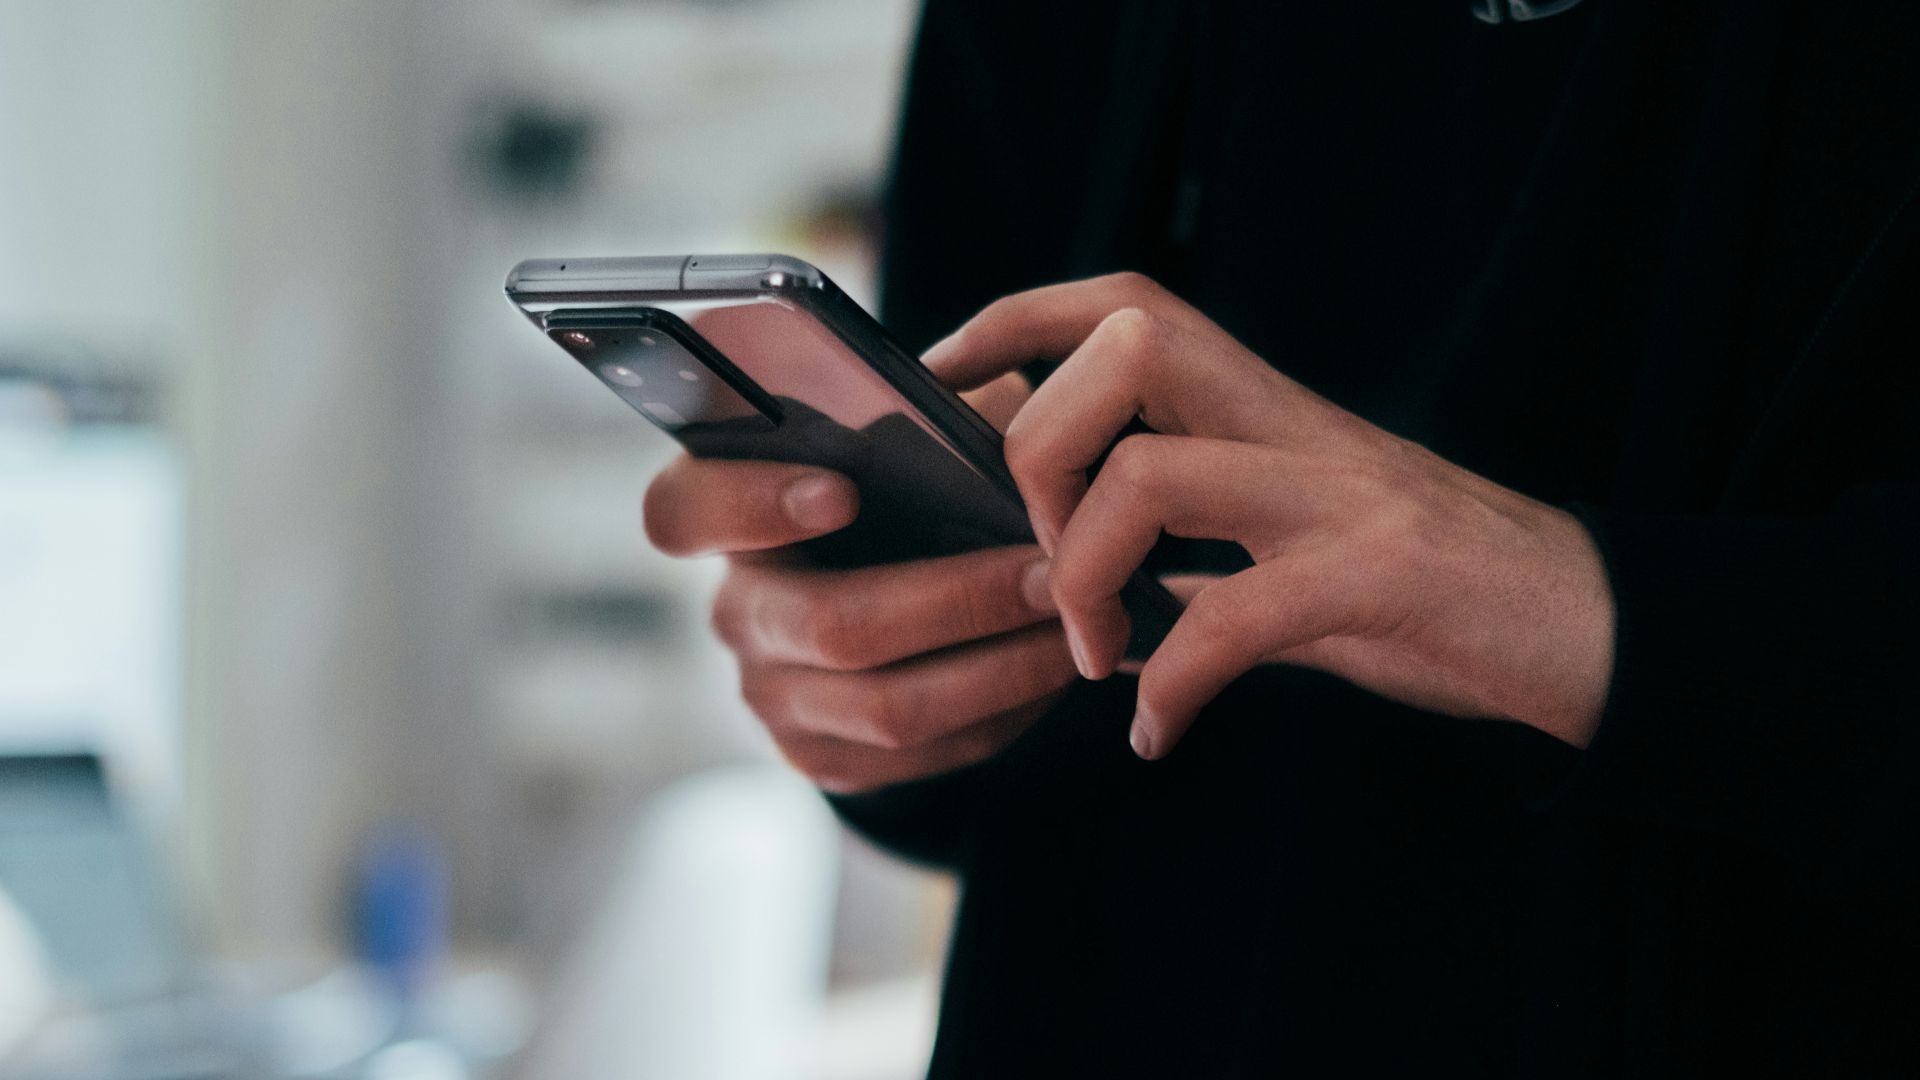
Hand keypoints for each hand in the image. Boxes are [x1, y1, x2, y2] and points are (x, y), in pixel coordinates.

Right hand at [642, 371, 1075, 793]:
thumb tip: (997, 419)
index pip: (684, 510)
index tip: (842, 489)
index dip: (751, 504)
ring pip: (888, 707)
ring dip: (1000, 667)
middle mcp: (736, 610)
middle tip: (1051, 573)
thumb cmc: (907, 488)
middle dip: (958, 601)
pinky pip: (922, 754)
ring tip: (1077, 626)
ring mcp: (772, 696)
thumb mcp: (909, 433)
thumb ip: (929, 416)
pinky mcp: (823, 758)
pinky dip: (1002, 713)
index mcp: (726, 512)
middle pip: (830, 626)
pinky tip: (1053, 670)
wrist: (900, 595)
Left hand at [924, 273, 1614, 759]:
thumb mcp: (1296, 547)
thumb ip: (1199, 548)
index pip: (1125, 305)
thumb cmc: (1428, 590)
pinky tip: (1159, 731)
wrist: (1586, 628)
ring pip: (1154, 475)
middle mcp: (1295, 428)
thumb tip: (1083, 579)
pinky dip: (1173, 683)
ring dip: (1087, 575)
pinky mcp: (1379, 577)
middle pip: (1125, 349)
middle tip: (1042, 559)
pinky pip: (1235, 618)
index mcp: (1265, 410)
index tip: (945, 380)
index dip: (1017, 321)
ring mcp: (1339, 495)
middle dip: (1039, 449)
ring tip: (1095, 655)